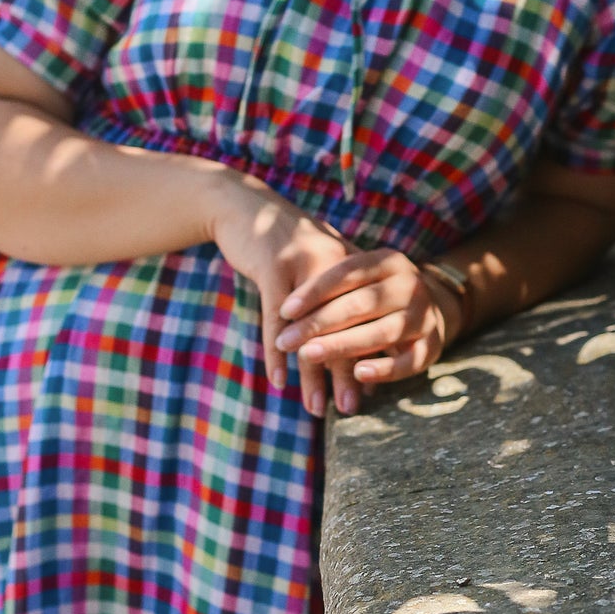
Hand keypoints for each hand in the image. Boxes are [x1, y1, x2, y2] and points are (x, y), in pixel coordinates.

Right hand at [208, 173, 360, 416]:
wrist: (244, 206)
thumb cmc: (283, 244)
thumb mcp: (318, 263)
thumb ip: (339, 294)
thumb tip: (356, 341)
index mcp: (352, 266)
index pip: (366, 320)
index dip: (368, 355)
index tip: (370, 390)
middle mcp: (335, 265)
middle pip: (344, 329)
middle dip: (346, 374)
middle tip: (350, 407)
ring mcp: (304, 266)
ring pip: (311, 331)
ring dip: (312, 374)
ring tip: (316, 407)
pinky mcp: (273, 269)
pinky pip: (275, 321)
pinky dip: (276, 354)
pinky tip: (278, 381)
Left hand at [273, 246, 461, 412]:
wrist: (430, 307)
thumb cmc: (376, 294)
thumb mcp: (359, 281)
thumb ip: (330, 290)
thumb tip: (284, 314)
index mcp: (389, 261)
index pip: (347, 273)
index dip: (314, 292)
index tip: (284, 311)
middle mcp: (410, 285)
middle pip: (361, 304)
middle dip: (319, 324)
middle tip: (286, 342)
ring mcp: (424, 316)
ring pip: (381, 332)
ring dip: (342, 346)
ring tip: (308, 356)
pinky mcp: (433, 345)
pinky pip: (408, 361)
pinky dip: (384, 369)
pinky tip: (357, 374)